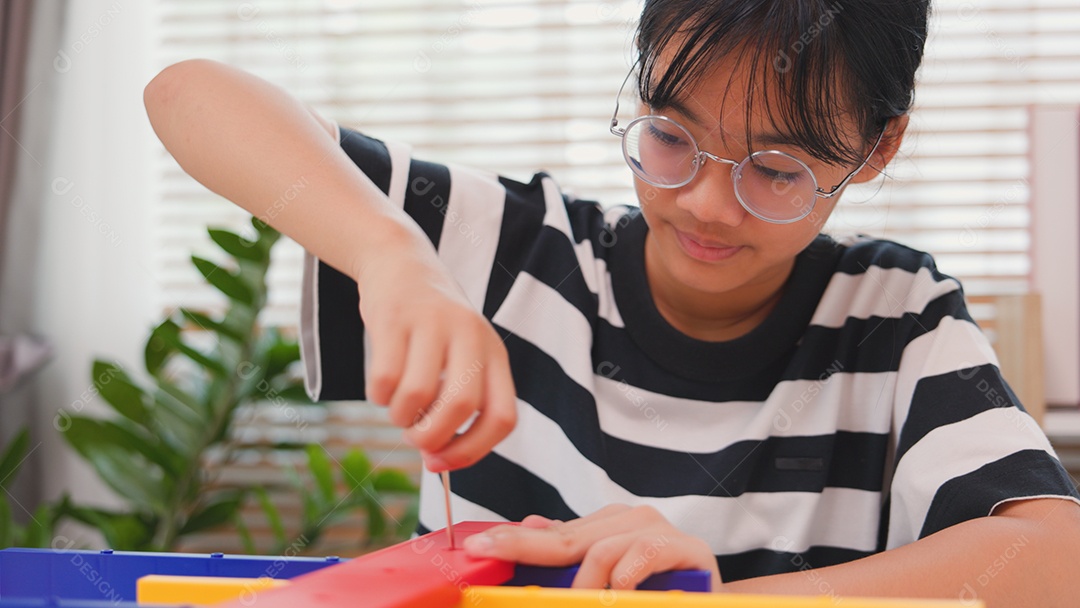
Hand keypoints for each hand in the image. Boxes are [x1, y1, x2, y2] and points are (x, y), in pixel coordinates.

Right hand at [357, 247, 516, 471]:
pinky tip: (381, 389)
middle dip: (432, 437)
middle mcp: (470, 336)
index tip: (443, 462)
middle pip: (461, 406)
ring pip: (417, 395)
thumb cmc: (432, 327)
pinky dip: (378, 398)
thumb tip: (435, 461)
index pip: (503, 417)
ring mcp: (433, 323)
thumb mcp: (461, 357)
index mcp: (494, 354)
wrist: (401, 261)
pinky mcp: (395, 317)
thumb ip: (456, 405)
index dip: (474, 451)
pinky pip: (384, 378)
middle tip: (415, 438)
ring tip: (397, 409)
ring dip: (401, 418)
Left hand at [462, 505, 723, 590]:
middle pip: (569, 538)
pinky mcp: (687, 547)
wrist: (707, 604)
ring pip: (603, 550)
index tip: (478, 547)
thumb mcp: (602, 582)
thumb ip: (570, 557)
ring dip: (584, 585)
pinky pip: (645, 554)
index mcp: (608, 526)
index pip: (553, 533)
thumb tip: (529, 526)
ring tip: (577, 602)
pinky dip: (625, 577)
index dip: (514, 540)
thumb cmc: (654, 595)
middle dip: (527, 551)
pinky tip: (618, 591)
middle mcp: (631, 520)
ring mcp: (659, 530)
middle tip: (493, 556)